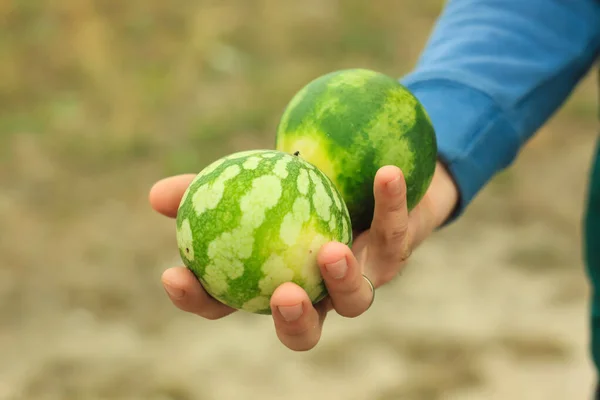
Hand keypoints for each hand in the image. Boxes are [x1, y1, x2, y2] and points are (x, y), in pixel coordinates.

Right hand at [149, 161, 458, 350]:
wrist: (358, 177)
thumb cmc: (291, 190)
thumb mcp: (250, 184)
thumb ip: (208, 191)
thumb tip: (154, 194)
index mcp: (272, 284)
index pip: (229, 304)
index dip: (200, 300)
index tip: (175, 275)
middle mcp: (317, 295)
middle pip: (303, 330)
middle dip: (292, 323)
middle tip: (281, 297)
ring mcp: (360, 280)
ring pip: (357, 299)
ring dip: (344, 280)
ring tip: (331, 251)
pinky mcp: (395, 253)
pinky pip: (395, 230)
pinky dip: (389, 202)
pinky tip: (386, 173)